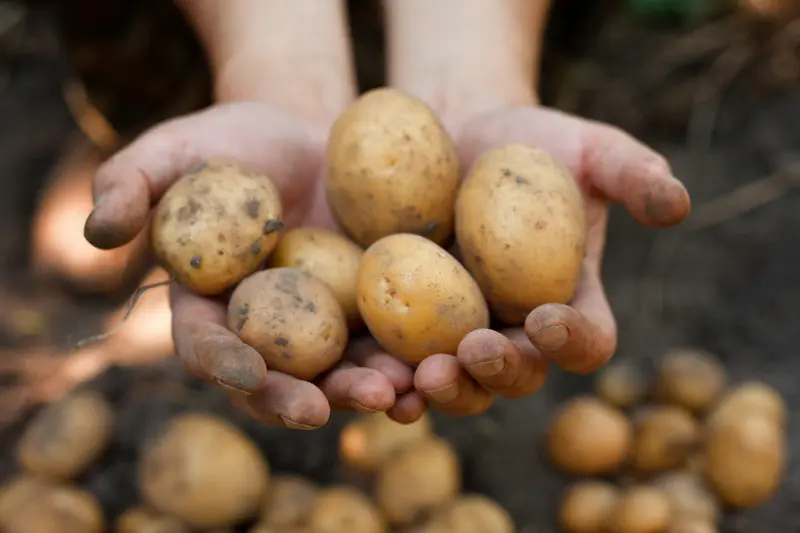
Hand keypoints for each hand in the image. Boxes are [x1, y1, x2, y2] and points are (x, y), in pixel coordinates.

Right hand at [84, 102, 407, 428]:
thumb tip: (97, 232)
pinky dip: (408, 361)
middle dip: (297, 400)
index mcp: (210, 306)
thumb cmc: (233, 143)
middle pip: (276, 380)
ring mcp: (320, 327)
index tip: (249, 373)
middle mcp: (265, 331)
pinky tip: (433, 366)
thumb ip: (130, 183)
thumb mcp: (175, 150)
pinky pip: (387, 344)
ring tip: (395, 395)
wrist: (308, 135)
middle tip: (324, 409)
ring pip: (338, 374)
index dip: (224, 364)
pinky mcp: (369, 311)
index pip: (207, 346)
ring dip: (362, 392)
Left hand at [393, 104, 690, 417]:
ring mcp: (460, 333)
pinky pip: (401, 362)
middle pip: (518, 376)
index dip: (573, 340)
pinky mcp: (407, 326)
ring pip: (458, 384)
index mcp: (567, 304)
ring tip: (418, 377)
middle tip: (474, 351)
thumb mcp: (589, 149)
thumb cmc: (531, 143)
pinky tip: (371, 373)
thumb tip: (677, 204)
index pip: (586, 339)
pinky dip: (389, 375)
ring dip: (442, 389)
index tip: (546, 317)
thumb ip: (633, 174)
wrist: (454, 136)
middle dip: (499, 372)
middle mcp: (516, 333)